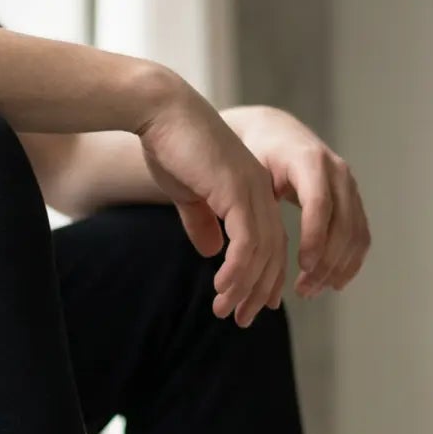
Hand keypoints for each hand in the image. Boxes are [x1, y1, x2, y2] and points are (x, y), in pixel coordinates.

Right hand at [137, 79, 288, 326]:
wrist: (160, 113)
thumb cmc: (170, 147)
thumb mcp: (187, 194)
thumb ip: (202, 221)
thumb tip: (211, 250)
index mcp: (253, 190)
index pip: (270, 242)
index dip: (265, 277)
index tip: (254, 306)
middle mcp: (260, 191)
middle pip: (273, 253)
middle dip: (258, 291)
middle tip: (243, 320)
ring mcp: (253, 190)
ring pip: (263, 253)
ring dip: (245, 287)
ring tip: (226, 312)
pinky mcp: (238, 191)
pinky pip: (248, 243)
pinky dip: (238, 270)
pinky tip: (223, 288)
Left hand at [223, 106, 370, 298]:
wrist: (276, 132)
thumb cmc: (254, 154)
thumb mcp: (243, 172)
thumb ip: (233, 203)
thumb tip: (210, 252)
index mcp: (308, 161)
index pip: (319, 202)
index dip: (314, 236)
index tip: (302, 266)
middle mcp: (336, 171)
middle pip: (344, 223)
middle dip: (326, 261)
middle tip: (303, 290)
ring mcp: (349, 186)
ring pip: (355, 233)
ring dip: (337, 267)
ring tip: (311, 290)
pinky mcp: (353, 200)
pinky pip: (360, 235)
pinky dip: (350, 261)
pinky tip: (331, 283)